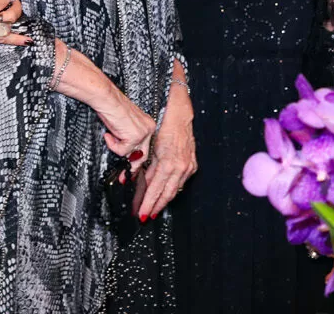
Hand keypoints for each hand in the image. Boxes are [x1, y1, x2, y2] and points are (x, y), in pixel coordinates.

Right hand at [95, 86, 157, 176]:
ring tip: (111, 137)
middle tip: (124, 177)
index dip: (138, 161)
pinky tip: (109, 133)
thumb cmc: (112, 109)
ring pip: (130, 153)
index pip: (146, 148)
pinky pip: (122, 150)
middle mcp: (149, 129)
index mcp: (148, 125)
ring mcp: (143, 133)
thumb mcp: (123, 127)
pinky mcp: (135, 136)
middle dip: (132, 168)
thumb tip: (127, 156)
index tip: (132, 172)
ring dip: (118, 149)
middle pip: (143, 155)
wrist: (107, 99)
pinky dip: (113, 144)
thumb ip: (128, 140)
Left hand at [135, 93, 196, 221]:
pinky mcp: (192, 166)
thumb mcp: (152, 149)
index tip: (142, 213)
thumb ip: (148, 169)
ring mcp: (188, 167)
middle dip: (156, 207)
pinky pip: (180, 182)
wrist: (181, 117)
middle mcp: (180, 168)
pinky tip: (166, 194)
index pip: (155, 190)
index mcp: (168, 164)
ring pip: (174, 190)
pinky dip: (172, 189)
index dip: (148, 203)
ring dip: (164, 201)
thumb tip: (142, 183)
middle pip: (167, 195)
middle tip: (147, 216)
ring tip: (155, 209)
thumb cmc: (165, 129)